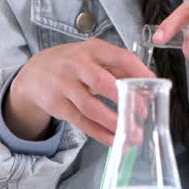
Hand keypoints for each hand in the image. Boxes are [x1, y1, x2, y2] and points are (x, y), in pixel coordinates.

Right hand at [5, 37, 153, 145]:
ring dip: (113, 122)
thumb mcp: (93, 56)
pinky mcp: (56, 105)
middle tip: (143, 113)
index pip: (120, 57)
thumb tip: (148, 83)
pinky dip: (99, 133)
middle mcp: (76, 65)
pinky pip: (81, 122)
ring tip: (132, 134)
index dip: (139, 72)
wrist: (34, 73)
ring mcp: (63, 85)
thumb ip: (118, 68)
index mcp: (92, 49)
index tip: (154, 86)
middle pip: (102, 83)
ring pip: (90, 107)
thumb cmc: (73, 64)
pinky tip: (114, 140)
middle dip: (125, 99)